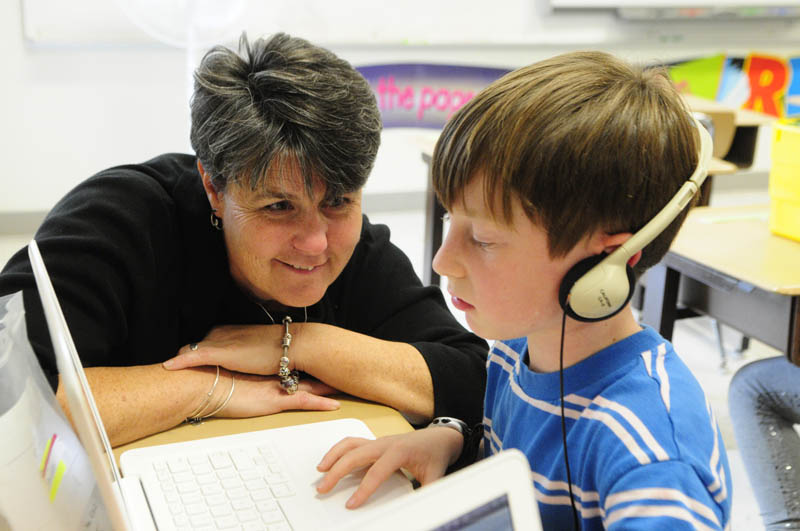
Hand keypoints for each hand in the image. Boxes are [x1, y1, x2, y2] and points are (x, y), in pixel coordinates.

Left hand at [164, 325, 282, 374]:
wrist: (293, 346)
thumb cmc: (281, 350)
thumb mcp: (258, 351)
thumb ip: (245, 355)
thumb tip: (244, 364)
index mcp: (228, 332)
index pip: (201, 344)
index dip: (192, 357)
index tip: (187, 370)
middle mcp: (221, 334)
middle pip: (192, 347)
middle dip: (183, 359)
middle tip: (175, 376)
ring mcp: (220, 342)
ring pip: (189, 351)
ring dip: (180, 362)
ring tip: (168, 376)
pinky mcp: (221, 353)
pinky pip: (194, 356)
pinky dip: (181, 361)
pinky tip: (168, 367)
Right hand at [213, 370, 340, 417]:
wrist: (201, 382)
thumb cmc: (207, 378)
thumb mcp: (223, 370)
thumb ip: (230, 368)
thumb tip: (230, 367)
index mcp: (263, 366)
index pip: (290, 360)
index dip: (307, 358)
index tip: (322, 355)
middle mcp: (273, 373)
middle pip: (305, 368)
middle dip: (324, 368)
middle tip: (342, 366)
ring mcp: (275, 386)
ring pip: (310, 385)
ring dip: (328, 386)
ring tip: (347, 385)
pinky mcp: (274, 400)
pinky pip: (303, 402)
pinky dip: (319, 404)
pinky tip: (334, 406)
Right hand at [315, 427, 463, 508]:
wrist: (440, 437)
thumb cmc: (435, 454)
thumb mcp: (436, 476)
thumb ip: (427, 493)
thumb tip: (420, 509)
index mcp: (399, 451)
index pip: (376, 472)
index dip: (363, 489)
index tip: (351, 504)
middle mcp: (385, 443)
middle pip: (355, 454)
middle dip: (337, 472)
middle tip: (323, 488)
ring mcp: (378, 441)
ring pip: (350, 444)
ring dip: (333, 456)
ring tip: (320, 471)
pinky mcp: (375, 442)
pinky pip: (352, 443)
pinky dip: (338, 450)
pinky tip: (330, 461)